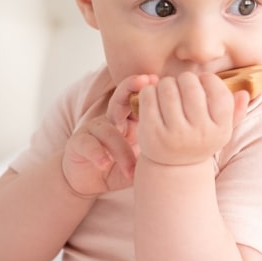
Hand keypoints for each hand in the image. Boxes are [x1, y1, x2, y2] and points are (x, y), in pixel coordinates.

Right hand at [61, 74, 156, 196]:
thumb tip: (183, 149)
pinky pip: (88, 144)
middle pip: (120, 99)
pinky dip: (97, 154)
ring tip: (132, 168)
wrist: (87, 180)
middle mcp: (111, 120)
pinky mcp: (78, 143)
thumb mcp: (139, 159)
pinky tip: (104, 164)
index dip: (148, 91)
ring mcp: (93, 129)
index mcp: (129, 121)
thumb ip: (154, 150)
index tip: (159, 80)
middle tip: (145, 81)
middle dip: (131, 88)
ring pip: (107, 129)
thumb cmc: (117, 168)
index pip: (139, 101)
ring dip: (121, 150)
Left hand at [135, 72, 249, 165]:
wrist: (173, 167)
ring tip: (168, 91)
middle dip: (185, 80)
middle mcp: (199, 133)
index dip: (209, 80)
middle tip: (181, 85)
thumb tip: (244, 93)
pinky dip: (149, 91)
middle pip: (191, 85)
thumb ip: (235, 112)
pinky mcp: (151, 132)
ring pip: (167, 87)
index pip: (218, 91)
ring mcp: (174, 134)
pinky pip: (148, 96)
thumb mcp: (220, 130)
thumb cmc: (199, 140)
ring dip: (166, 84)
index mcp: (220, 130)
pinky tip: (154, 97)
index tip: (202, 83)